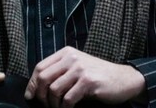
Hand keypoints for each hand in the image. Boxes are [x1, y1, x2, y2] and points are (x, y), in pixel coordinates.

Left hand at [24, 47, 144, 107]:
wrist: (124, 79)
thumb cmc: (99, 76)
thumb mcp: (78, 67)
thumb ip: (60, 72)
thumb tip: (36, 88)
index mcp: (66, 53)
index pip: (40, 67)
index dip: (32, 84)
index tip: (30, 96)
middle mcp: (71, 58)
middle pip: (44, 78)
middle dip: (41, 96)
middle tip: (45, 106)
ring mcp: (80, 69)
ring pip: (54, 90)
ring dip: (53, 104)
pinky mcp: (88, 82)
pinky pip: (68, 99)